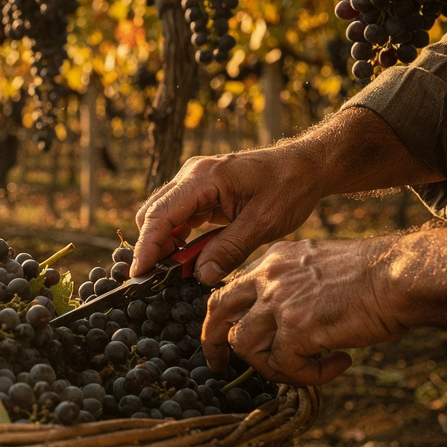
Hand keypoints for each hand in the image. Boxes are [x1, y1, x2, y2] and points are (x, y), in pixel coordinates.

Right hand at [133, 146, 326, 284]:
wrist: (306, 167)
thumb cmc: (289, 187)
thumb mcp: (264, 223)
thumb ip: (230, 250)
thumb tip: (201, 276)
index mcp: (204, 178)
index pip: (160, 214)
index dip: (146, 246)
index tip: (139, 273)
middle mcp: (193, 175)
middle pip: (153, 214)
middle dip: (153, 247)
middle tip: (160, 279)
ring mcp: (195, 182)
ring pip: (163, 216)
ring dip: (166, 244)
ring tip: (178, 271)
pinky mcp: (202, 192)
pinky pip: (179, 217)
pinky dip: (179, 239)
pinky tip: (191, 257)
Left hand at [201, 228, 446, 384]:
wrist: (401, 274)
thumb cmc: (374, 275)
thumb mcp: (318, 268)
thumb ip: (293, 289)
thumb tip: (282, 326)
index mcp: (272, 261)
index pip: (229, 290)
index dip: (223, 318)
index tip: (225, 337)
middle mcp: (269, 277)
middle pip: (217, 313)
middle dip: (214, 344)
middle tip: (220, 367)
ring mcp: (280, 302)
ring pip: (246, 347)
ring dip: (275, 368)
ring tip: (308, 370)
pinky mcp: (298, 328)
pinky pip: (286, 366)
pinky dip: (310, 376)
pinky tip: (340, 364)